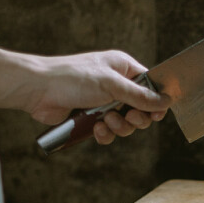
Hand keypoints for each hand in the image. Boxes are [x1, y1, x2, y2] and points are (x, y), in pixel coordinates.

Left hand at [28, 50, 169, 144]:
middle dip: (136, 118)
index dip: (155, 101)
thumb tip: (166, 101)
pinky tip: (96, 129)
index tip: (156, 114)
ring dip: (119, 127)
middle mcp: (116, 85)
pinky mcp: (91, 118)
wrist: (38, 90)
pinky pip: (109, 132)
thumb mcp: (111, 84)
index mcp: (123, 68)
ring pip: (126, 123)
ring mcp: (104, 102)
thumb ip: (140, 96)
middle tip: (129, 118)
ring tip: (106, 121)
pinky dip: (105, 134)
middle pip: (141, 109)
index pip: (150, 86)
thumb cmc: (72, 77)